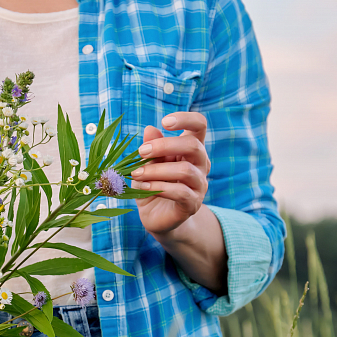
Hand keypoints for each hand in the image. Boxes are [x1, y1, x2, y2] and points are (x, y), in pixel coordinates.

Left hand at [132, 112, 210, 235]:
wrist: (157, 217)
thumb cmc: (152, 185)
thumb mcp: (147, 164)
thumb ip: (151, 148)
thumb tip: (150, 129)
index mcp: (191, 149)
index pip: (199, 125)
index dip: (186, 119)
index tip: (165, 122)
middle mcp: (201, 164)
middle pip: (193, 146)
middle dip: (165, 145)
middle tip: (142, 151)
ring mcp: (199, 185)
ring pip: (185, 170)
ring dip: (157, 170)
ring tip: (136, 174)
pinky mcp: (192, 204)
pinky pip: (180, 192)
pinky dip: (158, 187)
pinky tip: (143, 187)